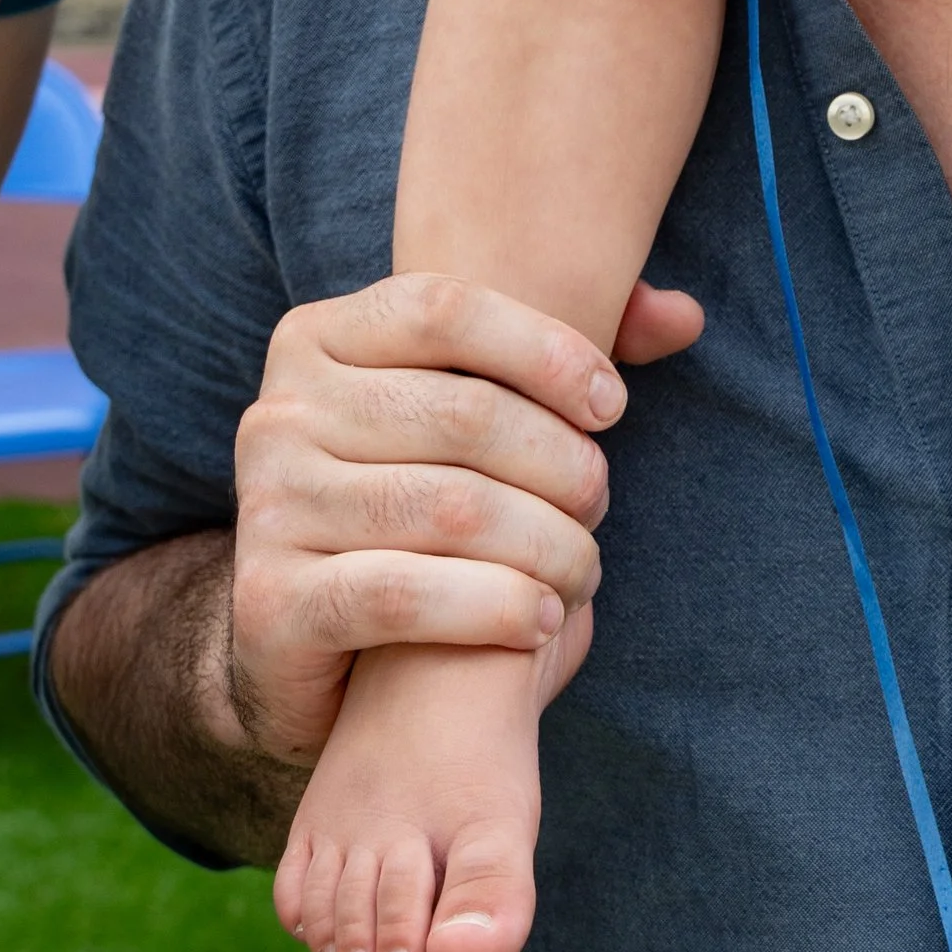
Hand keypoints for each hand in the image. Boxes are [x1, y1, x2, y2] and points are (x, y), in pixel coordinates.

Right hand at [228, 269, 702, 771]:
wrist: (306, 643)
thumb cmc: (416, 502)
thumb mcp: (469, 412)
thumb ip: (567, 354)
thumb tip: (685, 317)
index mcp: (317, 338)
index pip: (445, 308)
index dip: (546, 350)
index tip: (612, 405)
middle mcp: (277, 411)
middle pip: (462, 414)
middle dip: (561, 462)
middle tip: (600, 502)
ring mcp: (267, 505)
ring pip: (449, 508)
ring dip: (547, 543)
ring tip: (584, 569)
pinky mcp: (270, 602)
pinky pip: (406, 592)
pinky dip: (496, 605)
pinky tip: (543, 618)